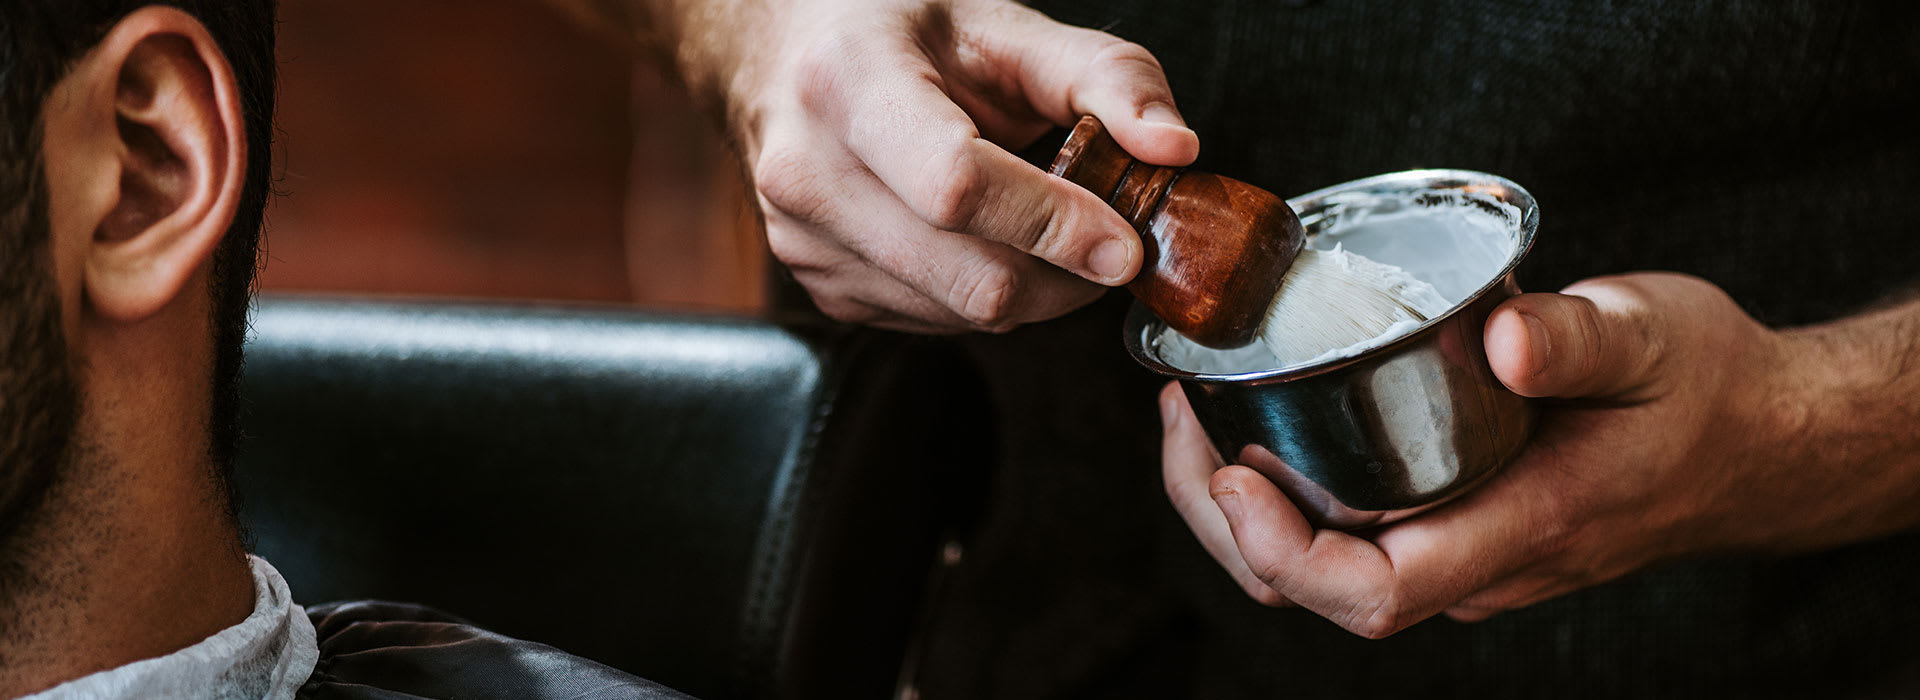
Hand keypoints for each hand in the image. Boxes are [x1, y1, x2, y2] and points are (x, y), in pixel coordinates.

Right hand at [698, 0, 1198, 332]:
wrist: (784, 56)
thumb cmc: (898, 32)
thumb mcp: (1002, 24)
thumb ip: (1104, 74)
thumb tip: (1174, 148)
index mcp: (849, 81)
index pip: (956, 185)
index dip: (1052, 223)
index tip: (1124, 243)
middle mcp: (809, 169)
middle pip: (968, 274)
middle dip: (1065, 275)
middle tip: (1111, 243)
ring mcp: (805, 239)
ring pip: (960, 312)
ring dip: (1034, 292)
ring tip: (1053, 233)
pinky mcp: (818, 287)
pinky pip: (934, 323)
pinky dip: (986, 298)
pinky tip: (988, 244)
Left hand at [1160, 272, 1900, 637]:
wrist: (1758, 439)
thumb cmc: (1706, 387)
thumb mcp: (1654, 337)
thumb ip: (1581, 340)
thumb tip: (1501, 340)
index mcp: (1523, 528)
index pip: (1373, 592)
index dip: (1281, 553)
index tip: (1227, 469)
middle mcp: (1480, 562)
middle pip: (1317, 588)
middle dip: (1223, 521)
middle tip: (1178, 415)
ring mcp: (1464, 552)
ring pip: (1321, 570)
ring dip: (1239, 510)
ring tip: (1191, 413)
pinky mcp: (1454, 525)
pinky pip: (1345, 538)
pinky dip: (1282, 495)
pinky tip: (1252, 424)